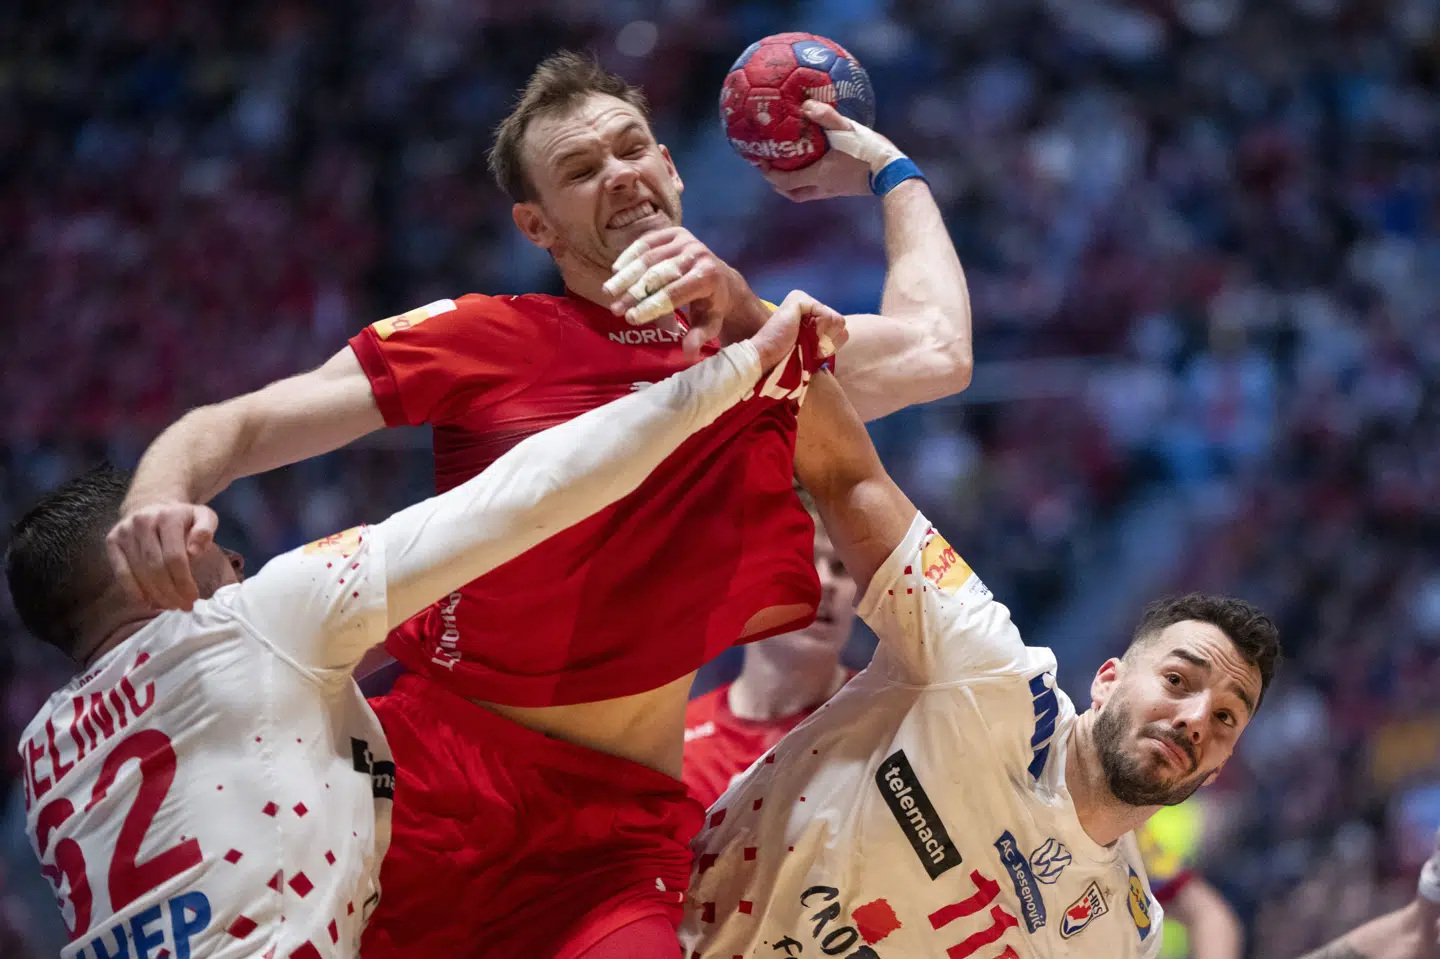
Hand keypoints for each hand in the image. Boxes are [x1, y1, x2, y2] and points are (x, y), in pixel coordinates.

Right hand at [106, 503, 218, 610]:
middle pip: (156, 567)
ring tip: (169, 605)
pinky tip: (146, 602)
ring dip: (154, 594)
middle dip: (170, 592)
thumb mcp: (203, 516)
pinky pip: (120, 572)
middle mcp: (142, 521)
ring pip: (139, 572)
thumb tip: (195, 551)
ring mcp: (124, 531)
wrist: (152, 503)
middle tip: (182, 606)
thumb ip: (206, 531)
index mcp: (168, 516)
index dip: (184, 582)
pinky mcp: (112, 540)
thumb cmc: (182, 518)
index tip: (193, 598)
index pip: (175, 557)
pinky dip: (133, 590)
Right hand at [603, 227, 756, 356]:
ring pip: (649, 257)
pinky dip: (629, 255)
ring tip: (608, 292)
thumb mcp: (710, 324)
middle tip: (615, 309)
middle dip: (634, 293)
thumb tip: (688, 353)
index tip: (631, 319)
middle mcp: (697, 254)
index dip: (651, 306)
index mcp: (708, 276)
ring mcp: (686, 240)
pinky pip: (647, 242)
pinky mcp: (675, 232)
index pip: (674, 293)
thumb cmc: (711, 305)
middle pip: (658, 274)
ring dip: (626, 275)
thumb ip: (699, 336)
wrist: (721, 277)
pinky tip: (615, 270)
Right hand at [749, 289, 847, 372]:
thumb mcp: (814, 346)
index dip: (829, 344)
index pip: (838, 326)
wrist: (768, 357)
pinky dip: (819, 331)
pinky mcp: (800, 299)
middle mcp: (807, 302)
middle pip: (840, 323)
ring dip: (823, 338)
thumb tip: (844, 331)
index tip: (810, 349)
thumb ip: (828, 335)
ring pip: (837, 320)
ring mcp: (803, 298)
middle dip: (827, 341)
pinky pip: (828, 316)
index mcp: (810, 312)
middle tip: (806, 345)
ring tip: (803, 340)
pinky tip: (801, 333)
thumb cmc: (789, 357)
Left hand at [764, 101, 904, 201]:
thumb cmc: (869, 151)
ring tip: (784, 171)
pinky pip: (816, 191)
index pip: (785, 181)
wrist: (892, 173)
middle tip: (768, 168)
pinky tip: (811, 167)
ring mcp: (832, 191)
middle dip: (776, 183)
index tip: (759, 162)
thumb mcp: (847, 129)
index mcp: (818, 175)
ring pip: (802, 195)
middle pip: (790, 193)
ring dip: (790, 187)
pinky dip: (805, 183)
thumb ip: (826, 116)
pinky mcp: (842, 190)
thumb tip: (805, 104)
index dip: (769, 173)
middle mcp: (822, 188)